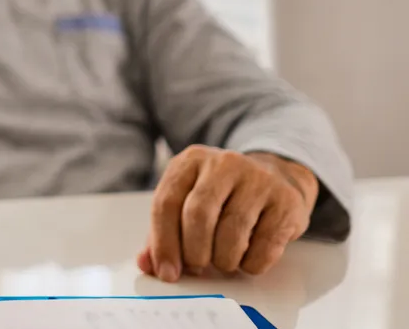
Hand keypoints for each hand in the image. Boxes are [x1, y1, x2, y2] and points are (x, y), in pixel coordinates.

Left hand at [139, 146, 318, 281]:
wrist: (277, 176)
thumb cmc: (223, 196)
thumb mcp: (188, 201)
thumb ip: (164, 232)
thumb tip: (148, 264)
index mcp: (191, 161)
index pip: (166, 203)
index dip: (163, 243)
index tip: (167, 272)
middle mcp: (224, 163)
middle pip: (198, 215)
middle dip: (194, 252)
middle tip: (196, 267)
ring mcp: (258, 179)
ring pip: (232, 232)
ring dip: (223, 260)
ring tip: (223, 262)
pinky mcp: (286, 200)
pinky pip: (265, 245)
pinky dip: (251, 264)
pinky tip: (247, 260)